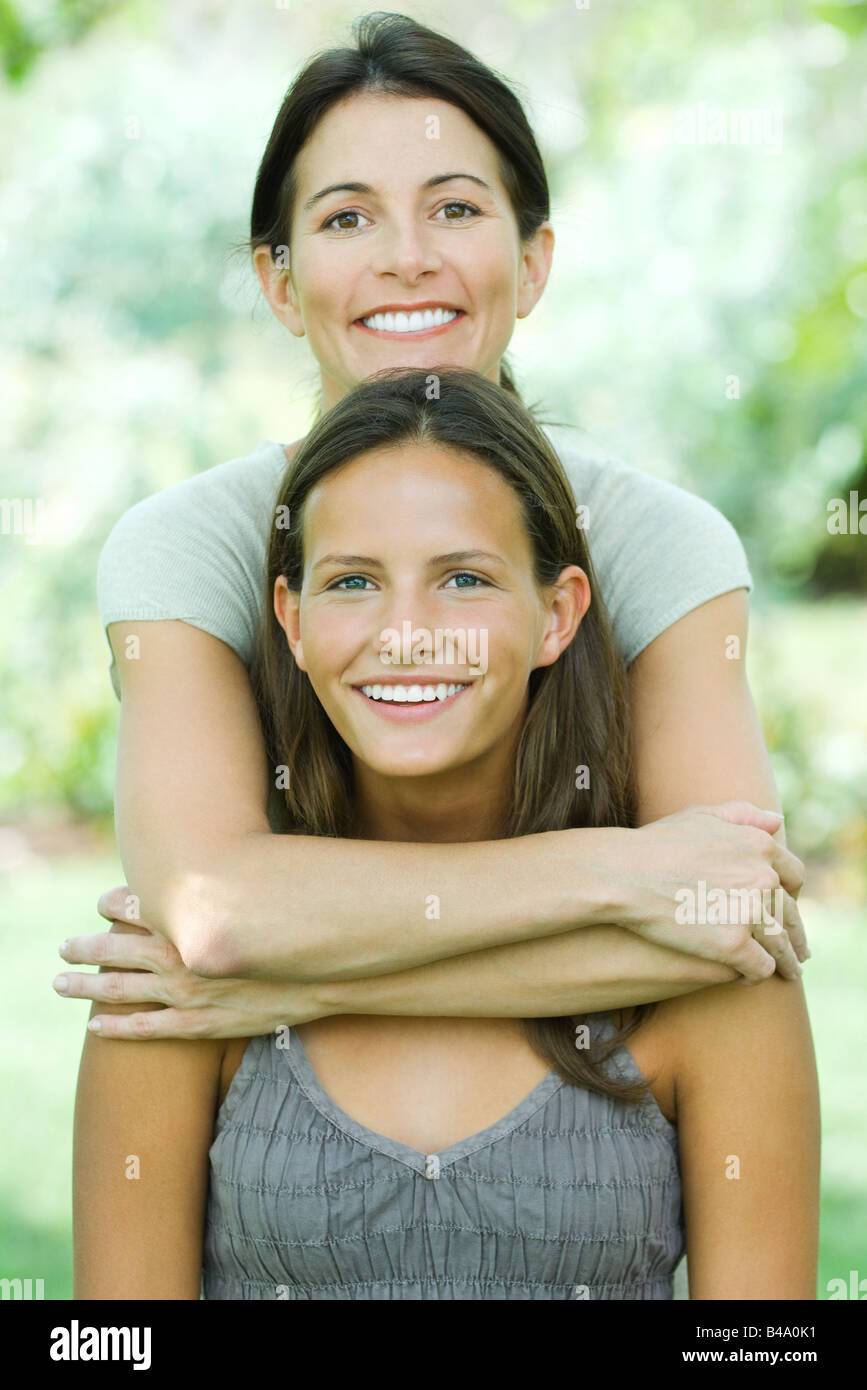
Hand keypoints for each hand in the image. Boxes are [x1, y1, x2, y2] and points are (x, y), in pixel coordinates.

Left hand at [52, 887, 326, 1039]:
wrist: (326, 976)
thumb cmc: (296, 928)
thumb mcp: (263, 891)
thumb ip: (234, 879)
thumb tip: (227, 854)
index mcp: (191, 919)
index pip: (136, 906)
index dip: (114, 904)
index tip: (102, 903)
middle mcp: (180, 955)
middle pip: (116, 949)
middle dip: (86, 947)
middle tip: (64, 947)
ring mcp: (187, 993)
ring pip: (120, 990)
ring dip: (86, 986)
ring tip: (61, 984)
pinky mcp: (199, 1024)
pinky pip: (147, 1029)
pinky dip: (118, 1028)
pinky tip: (96, 1027)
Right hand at [613, 802, 807, 982]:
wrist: (624, 874)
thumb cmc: (656, 844)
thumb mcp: (701, 816)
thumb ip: (743, 814)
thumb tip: (776, 823)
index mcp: (760, 847)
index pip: (793, 877)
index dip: (792, 895)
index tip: (786, 909)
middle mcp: (763, 878)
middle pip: (791, 915)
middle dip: (796, 934)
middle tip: (799, 952)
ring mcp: (750, 912)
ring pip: (781, 945)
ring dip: (787, 962)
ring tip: (787, 973)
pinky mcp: (733, 945)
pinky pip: (760, 967)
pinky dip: (757, 974)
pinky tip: (749, 977)